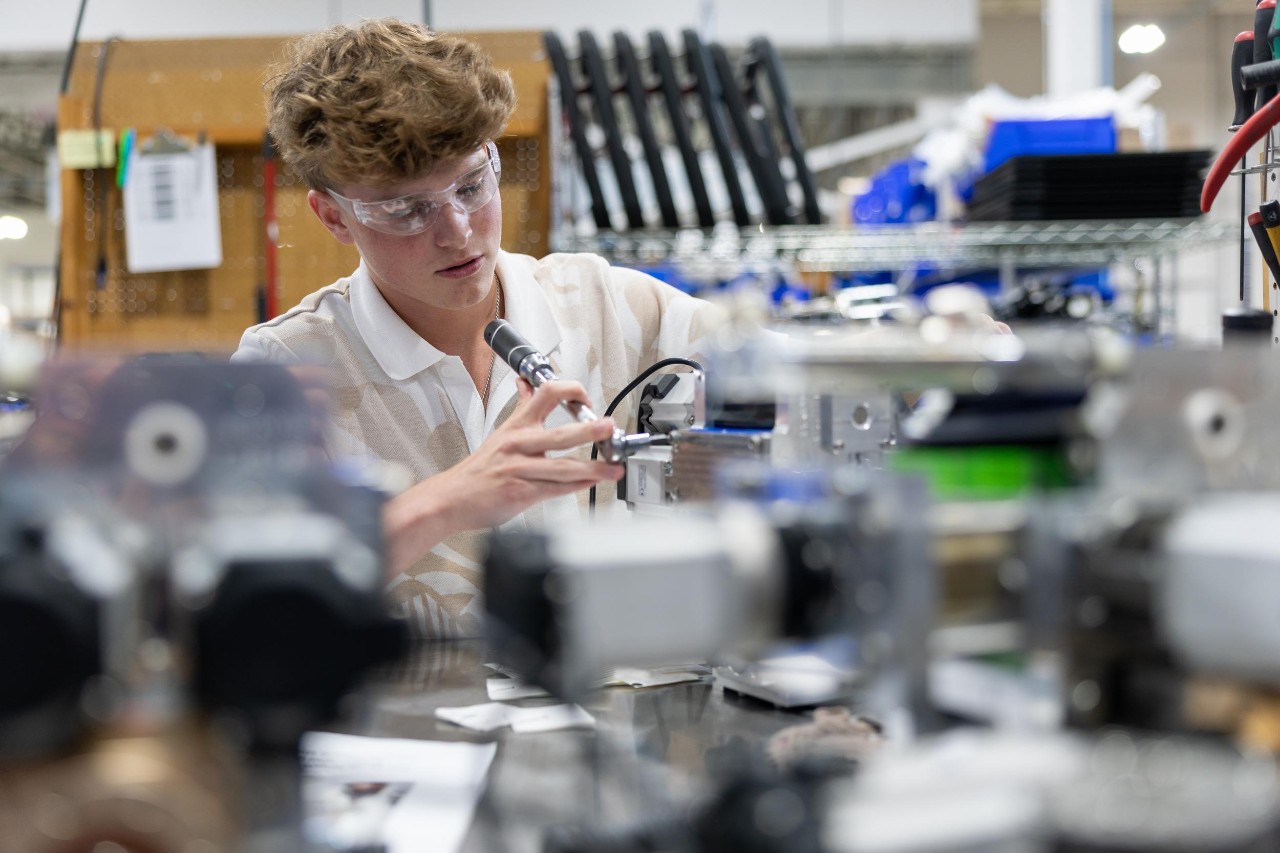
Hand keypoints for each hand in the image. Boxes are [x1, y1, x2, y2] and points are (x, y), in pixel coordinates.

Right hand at [383, 379, 622, 576]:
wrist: (451, 497)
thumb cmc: (478, 469)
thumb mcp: (500, 433)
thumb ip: (521, 409)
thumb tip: (527, 385)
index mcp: (517, 425)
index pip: (546, 394)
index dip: (570, 391)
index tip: (586, 399)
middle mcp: (519, 444)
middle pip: (560, 434)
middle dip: (589, 431)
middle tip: (609, 428)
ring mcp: (520, 469)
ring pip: (563, 467)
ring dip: (593, 468)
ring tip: (612, 468)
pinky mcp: (520, 492)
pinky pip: (554, 488)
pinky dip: (576, 486)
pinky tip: (591, 484)